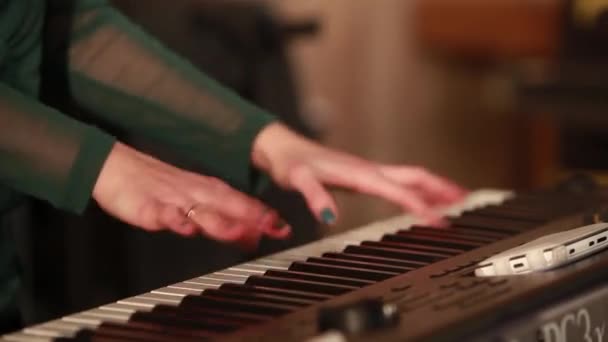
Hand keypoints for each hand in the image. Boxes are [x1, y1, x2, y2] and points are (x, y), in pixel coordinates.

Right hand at [92, 142, 289, 248]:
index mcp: (209, 192)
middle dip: (252, 216)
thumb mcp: (196, 205)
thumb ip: (226, 222)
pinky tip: (184, 228)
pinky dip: (174, 219)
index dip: (263, 216)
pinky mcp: (146, 206)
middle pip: (227, 206)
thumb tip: (255, 239)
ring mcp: (172, 199)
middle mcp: (195, 193)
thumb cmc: (160, 188)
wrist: (118, 167)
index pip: (241, 204)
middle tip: (275, 227)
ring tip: (240, 231)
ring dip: (221, 221)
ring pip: (199, 211)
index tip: (285, 228)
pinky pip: (162, 213)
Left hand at [252, 123, 466, 224]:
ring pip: (411, 177)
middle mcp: (369, 170)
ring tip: (457, 201)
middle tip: (468, 202)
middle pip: (415, 176)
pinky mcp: (364, 175)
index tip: (441, 221)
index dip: (421, 205)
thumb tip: (331, 216)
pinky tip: (420, 199)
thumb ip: (314, 197)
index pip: (398, 190)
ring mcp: (369, 171)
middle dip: (442, 188)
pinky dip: (417, 190)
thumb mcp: (297, 180)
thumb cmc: (291, 164)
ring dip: (435, 187)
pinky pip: (399, 181)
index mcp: (359, 173)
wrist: (284, 149)